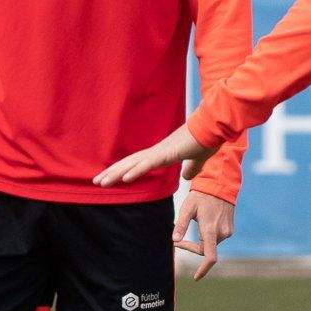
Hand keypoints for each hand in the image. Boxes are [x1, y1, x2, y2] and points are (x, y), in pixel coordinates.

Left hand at [92, 124, 217, 187]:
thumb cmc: (206, 140)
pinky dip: (135, 171)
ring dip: (116, 174)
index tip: (111, 177)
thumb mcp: (197, 160)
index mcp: (161, 153)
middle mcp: (156, 152)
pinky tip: (124, 179)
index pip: (136, 164)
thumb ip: (192, 168)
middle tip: (96, 181)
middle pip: (129, 163)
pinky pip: (148, 164)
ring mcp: (160, 152)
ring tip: (101, 182)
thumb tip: (187, 177)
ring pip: (133, 165)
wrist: (214, 127)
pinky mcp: (167, 153)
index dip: (122, 170)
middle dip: (112, 173)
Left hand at [175, 190, 235, 281]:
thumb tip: (174, 241)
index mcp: (211, 230)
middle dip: (191, 247)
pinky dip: (207, 236)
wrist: (220, 186)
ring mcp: (228, 232)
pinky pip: (216, 238)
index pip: (209, 256)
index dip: (203, 269)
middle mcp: (222, 233)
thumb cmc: (201, 196)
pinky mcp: (229, 229)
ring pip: (210, 244)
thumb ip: (181, 226)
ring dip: (199, 241)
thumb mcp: (187, 209)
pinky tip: (203, 222)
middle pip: (205, 250)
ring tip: (192, 224)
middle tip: (178, 240)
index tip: (196, 277)